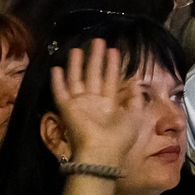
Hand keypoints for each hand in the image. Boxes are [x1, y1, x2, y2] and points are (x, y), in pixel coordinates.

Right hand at [50, 39, 147, 169]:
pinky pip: (60, 92)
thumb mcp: (134, 117)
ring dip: (77, 65)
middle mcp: (94, 102)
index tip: (114, 50)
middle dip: (96, 58)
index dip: (112, 65)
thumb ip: (135, 100)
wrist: (102, 153)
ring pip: (77, 79)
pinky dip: (57, 81)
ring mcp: (80, 104)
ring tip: (78, 48)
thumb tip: (137, 84)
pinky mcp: (67, 108)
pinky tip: (56, 68)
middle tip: (98, 41)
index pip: (111, 79)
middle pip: (94, 75)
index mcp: (110, 104)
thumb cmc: (120, 138)